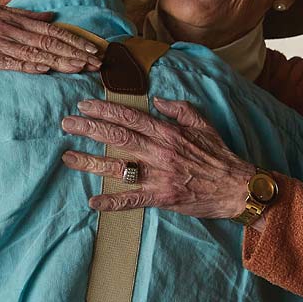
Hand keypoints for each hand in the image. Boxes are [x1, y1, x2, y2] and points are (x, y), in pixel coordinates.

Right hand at [0, 0, 101, 72]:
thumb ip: (25, 16)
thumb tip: (52, 17)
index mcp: (14, 19)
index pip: (52, 31)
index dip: (75, 41)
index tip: (95, 50)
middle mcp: (7, 28)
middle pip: (47, 42)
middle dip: (75, 53)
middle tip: (97, 63)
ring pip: (31, 52)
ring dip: (58, 60)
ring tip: (79, 68)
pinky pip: (5, 61)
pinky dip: (24, 64)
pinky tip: (42, 69)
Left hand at [60, 97, 255, 218]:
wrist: (235, 187)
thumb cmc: (220, 155)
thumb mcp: (202, 124)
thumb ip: (179, 109)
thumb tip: (157, 99)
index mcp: (168, 132)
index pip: (130, 117)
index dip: (105, 109)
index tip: (84, 105)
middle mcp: (160, 151)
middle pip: (117, 136)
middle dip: (89, 128)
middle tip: (67, 124)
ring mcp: (159, 175)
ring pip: (118, 166)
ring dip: (91, 161)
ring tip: (68, 158)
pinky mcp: (161, 197)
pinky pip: (132, 199)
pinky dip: (112, 201)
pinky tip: (93, 201)